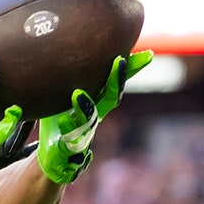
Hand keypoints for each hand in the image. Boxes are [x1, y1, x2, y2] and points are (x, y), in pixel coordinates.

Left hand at [36, 50, 152, 183]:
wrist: (54, 158)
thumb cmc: (59, 123)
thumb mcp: (63, 98)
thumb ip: (71, 79)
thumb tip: (77, 45)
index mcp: (95, 103)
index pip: (114, 83)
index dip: (131, 70)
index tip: (148, 55)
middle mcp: (94, 116)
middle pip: (110, 97)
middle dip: (116, 79)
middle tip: (120, 61)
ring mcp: (84, 133)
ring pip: (89, 119)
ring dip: (85, 106)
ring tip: (77, 94)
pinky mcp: (70, 148)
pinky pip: (71, 140)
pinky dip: (68, 129)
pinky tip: (63, 119)